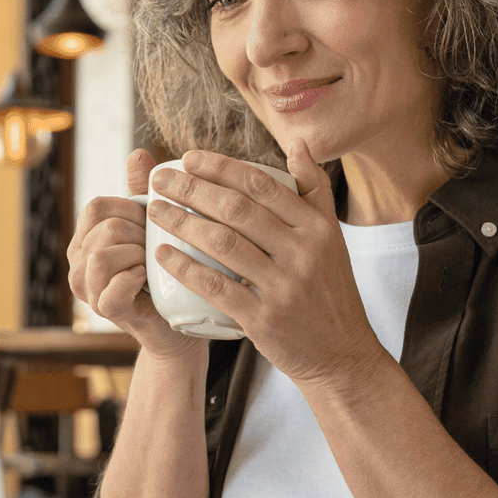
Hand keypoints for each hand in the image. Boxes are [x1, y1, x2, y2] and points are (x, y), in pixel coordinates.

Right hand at [67, 149, 204, 361]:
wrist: (176, 324)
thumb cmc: (163, 272)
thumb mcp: (152, 227)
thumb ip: (142, 193)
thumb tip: (139, 153)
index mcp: (86, 238)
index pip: (97, 206)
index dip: (130, 210)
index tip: (151, 225)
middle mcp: (79, 263)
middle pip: (103, 229)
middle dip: (139, 233)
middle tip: (157, 248)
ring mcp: (88, 290)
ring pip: (102, 257)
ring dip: (136, 256)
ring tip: (152, 263)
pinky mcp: (106, 312)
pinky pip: (111, 290)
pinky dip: (133, 279)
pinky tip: (148, 278)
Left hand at [145, 139, 387, 383]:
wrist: (342, 354)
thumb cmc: (329, 290)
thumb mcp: (332, 237)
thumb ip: (313, 189)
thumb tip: (297, 143)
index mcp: (317, 227)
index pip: (261, 185)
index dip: (220, 167)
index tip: (188, 158)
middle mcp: (303, 252)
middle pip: (236, 209)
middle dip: (192, 189)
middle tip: (160, 181)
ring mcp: (283, 287)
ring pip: (222, 243)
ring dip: (182, 222)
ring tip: (155, 210)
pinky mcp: (264, 319)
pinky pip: (216, 286)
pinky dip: (186, 268)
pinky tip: (163, 254)